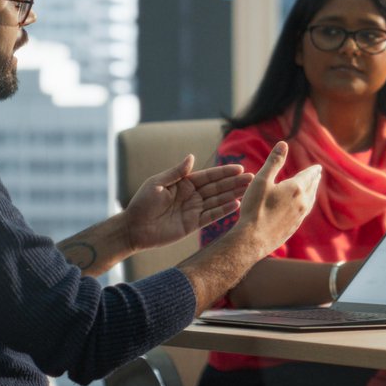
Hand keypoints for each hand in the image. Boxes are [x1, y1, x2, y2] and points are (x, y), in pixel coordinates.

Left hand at [123, 155, 248, 250]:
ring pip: (217, 201)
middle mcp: (192, 195)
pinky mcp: (193, 224)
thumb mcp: (157, 183)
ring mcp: (193, 210)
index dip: (224, 172)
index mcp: (184, 183)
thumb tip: (192, 157)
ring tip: (249, 190)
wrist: (134, 228)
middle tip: (252, 178)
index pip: (208, 176)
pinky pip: (211, 216)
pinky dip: (223, 211)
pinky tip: (236, 205)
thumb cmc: (142, 203)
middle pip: (217, 188)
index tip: (240, 168)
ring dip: (233, 195)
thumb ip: (176, 172)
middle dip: (234, 183)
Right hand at [227, 143, 320, 256]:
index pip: (308, 175)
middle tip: (317, 174)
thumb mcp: (261, 180)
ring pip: (310, 201)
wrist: (254, 239)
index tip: (317, 167)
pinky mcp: (294, 227)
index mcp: (295, 188)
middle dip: (314, 180)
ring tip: (312, 188)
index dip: (313, 170)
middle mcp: (302, 202)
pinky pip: (305, 212)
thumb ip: (274, 161)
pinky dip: (307, 204)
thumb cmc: (255, 208)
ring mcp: (300, 216)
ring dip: (312, 192)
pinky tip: (302, 207)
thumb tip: (284, 143)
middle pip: (312, 187)